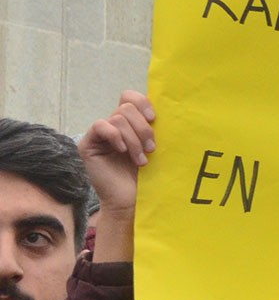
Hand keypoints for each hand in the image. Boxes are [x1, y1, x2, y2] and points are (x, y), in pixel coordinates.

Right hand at [78, 90, 154, 262]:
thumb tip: (170, 110)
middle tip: (152, 149)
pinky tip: (123, 152)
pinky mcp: (88, 144)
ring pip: (117, 118)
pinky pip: (101, 126)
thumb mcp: (155, 149)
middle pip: (126, 107)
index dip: (142, 102)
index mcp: (129, 124)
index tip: (155, 118)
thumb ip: (155, 129)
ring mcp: (100, 135)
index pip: (130, 97)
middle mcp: (113, 127)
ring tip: (141, 160)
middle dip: (143, 128)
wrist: (133, 202)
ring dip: (134, 139)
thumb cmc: (148, 178)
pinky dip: (116, 137)